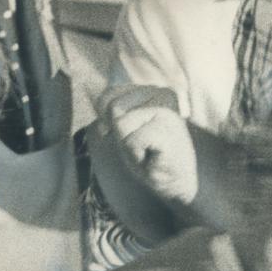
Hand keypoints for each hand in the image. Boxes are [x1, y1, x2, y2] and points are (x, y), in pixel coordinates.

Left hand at [97, 84, 197, 205]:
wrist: (177, 181)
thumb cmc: (150, 154)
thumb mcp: (124, 127)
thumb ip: (112, 109)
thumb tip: (94, 102)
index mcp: (150, 89)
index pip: (108, 95)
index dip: (107, 120)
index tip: (129, 135)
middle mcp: (160, 92)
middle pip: (112, 108)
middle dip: (119, 133)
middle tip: (141, 145)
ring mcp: (165, 108)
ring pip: (120, 123)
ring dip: (127, 144)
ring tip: (147, 150)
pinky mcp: (166, 126)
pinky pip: (131, 141)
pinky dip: (136, 155)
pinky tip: (153, 157)